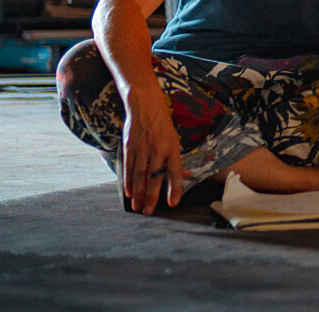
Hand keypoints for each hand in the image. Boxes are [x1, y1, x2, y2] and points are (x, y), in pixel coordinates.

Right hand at [120, 87, 186, 214]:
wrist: (146, 105)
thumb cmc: (163, 125)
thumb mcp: (175, 140)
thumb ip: (177, 160)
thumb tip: (189, 175)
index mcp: (172, 149)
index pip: (175, 172)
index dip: (174, 188)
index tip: (173, 203)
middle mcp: (158, 150)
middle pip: (155, 177)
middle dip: (151, 196)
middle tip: (148, 212)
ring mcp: (143, 149)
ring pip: (140, 175)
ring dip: (139, 193)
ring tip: (137, 207)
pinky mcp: (130, 147)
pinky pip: (129, 167)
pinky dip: (129, 181)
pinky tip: (129, 192)